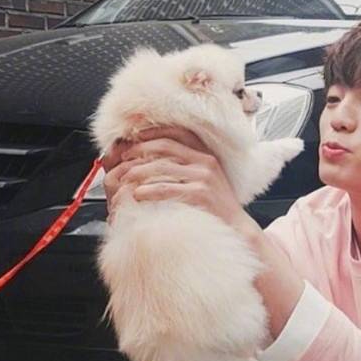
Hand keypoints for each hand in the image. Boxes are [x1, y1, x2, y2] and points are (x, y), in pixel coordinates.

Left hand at [102, 126, 258, 235]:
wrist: (236, 228)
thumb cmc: (217, 208)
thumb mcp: (207, 181)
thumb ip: (188, 168)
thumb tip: (157, 161)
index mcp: (206, 156)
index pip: (178, 133)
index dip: (154, 132)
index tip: (135, 137)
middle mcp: (206, 163)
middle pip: (165, 147)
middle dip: (140, 150)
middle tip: (124, 158)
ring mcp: (204, 178)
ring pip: (162, 166)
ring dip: (139, 171)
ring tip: (126, 178)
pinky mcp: (200, 194)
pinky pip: (166, 188)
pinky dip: (148, 190)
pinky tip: (138, 194)